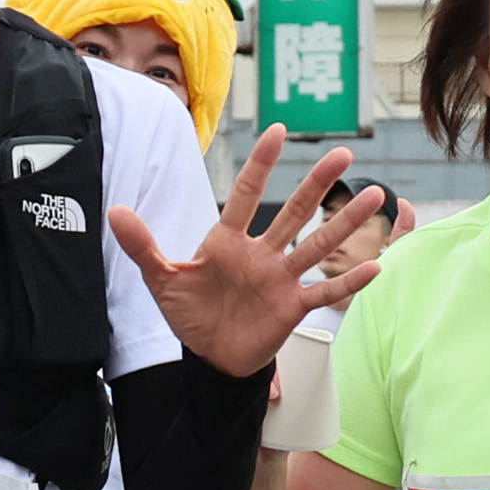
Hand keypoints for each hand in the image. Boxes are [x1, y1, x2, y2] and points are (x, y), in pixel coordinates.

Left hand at [110, 126, 392, 378]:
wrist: (209, 359)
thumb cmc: (190, 315)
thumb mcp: (161, 279)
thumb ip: (143, 245)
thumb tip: (114, 212)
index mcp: (228, 240)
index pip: (246, 195)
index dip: (261, 164)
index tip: (277, 131)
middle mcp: (261, 254)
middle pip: (295, 211)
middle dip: (318, 182)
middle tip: (343, 152)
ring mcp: (281, 279)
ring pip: (318, 244)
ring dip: (346, 222)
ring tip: (375, 196)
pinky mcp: (292, 308)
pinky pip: (325, 293)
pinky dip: (349, 282)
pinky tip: (375, 266)